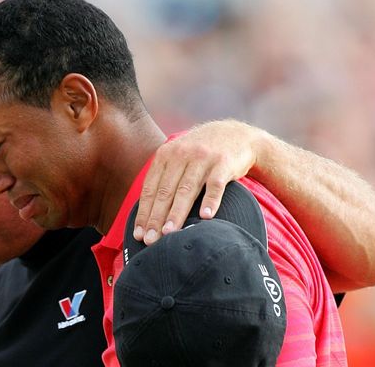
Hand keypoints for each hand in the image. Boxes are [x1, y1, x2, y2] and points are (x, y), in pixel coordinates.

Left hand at [134, 120, 262, 244]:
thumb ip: (163, 178)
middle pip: (165, 191)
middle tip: (150, 241)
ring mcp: (203, 158)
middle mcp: (182, 155)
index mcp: (166, 155)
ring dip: (177, 213)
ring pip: (186, 190)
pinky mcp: (224, 163)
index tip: (139, 234)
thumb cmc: (201, 154)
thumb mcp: (178, 157)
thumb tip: (146, 214)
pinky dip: (210, 201)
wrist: (235, 134)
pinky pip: (215, 185)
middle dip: (156, 218)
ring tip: (169, 233)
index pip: (151, 188)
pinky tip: (205, 217)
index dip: (144, 212)